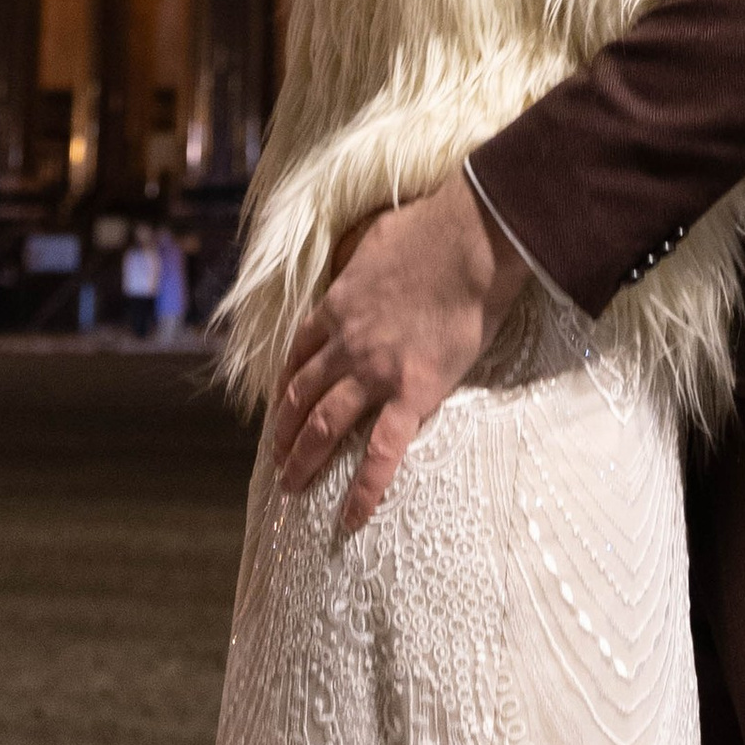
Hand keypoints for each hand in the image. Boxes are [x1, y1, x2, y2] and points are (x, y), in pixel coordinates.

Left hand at [272, 174, 528, 529]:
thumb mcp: (371, 234)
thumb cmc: (428, 229)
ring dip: (303, 458)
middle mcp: (346, 344)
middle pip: (301, 393)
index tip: (278, 402)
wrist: (469, 240)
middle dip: (283, 428)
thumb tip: (354, 257)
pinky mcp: (413, 393)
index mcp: (336, 306)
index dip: (285, 381)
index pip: (299, 352)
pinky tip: (351, 516)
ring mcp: (375, 372)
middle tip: (275, 456)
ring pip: (325, 424)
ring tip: (290, 486)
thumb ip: (355, 256)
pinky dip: (364, 487)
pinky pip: (383, 451)